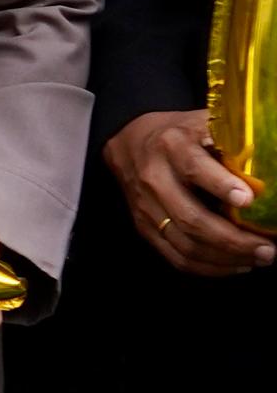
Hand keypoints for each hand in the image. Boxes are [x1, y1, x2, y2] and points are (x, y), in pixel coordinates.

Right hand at [107, 109, 276, 276]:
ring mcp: (146, 207)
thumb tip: (272, 155)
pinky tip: (237, 265)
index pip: (193, 167)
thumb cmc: (181, 134)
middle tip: (269, 249)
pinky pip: (176, 257)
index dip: (220, 185)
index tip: (248, 200)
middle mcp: (154, 178)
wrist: (130, 143)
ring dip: (226, 258)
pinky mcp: (144, 228)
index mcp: (172, 146)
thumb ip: (233, 139)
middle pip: (191, 217)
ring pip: (185, 244)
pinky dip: (210, 268)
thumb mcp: (203, 124)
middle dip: (233, 239)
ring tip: (260, 259)